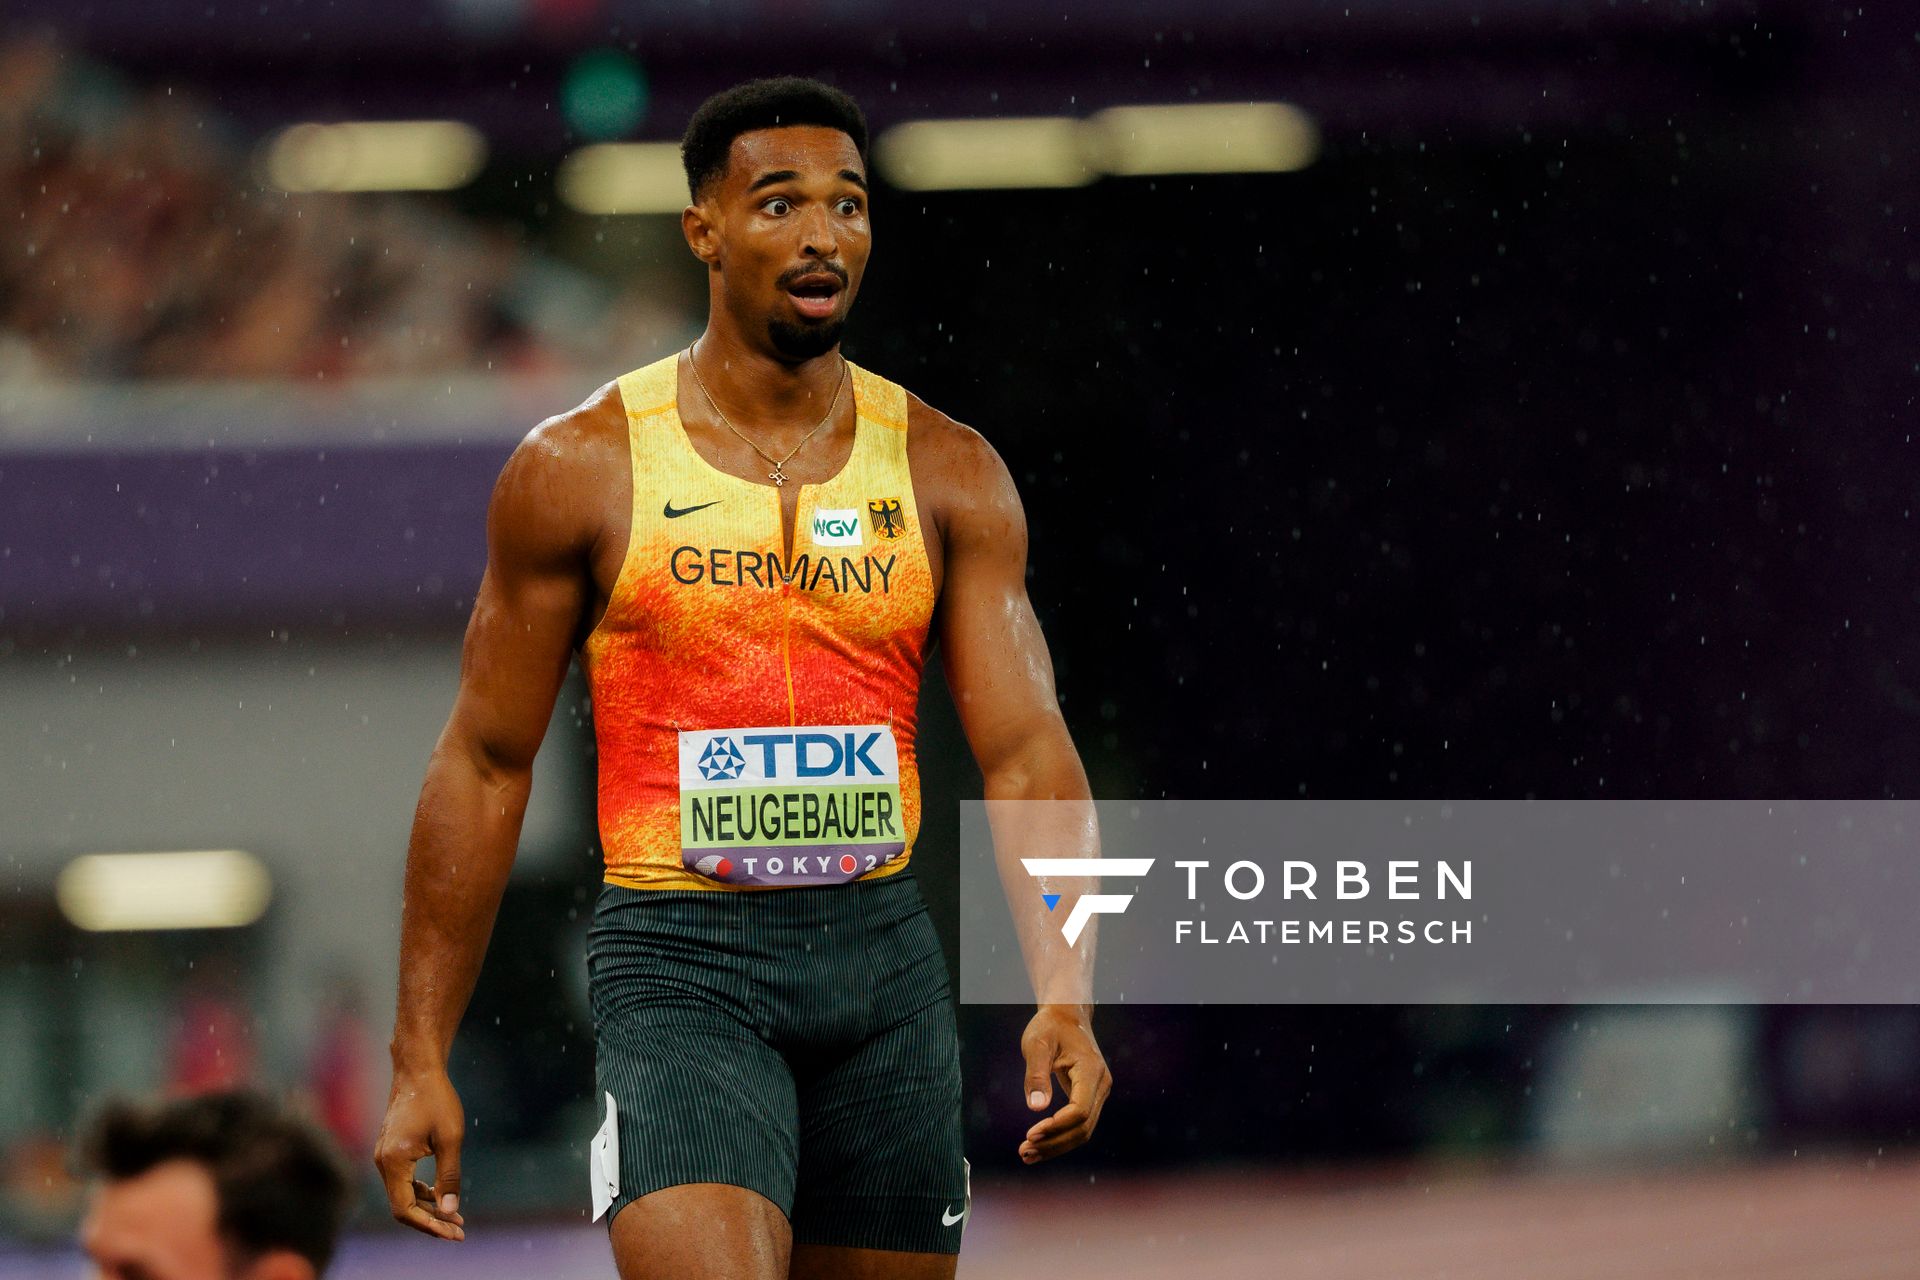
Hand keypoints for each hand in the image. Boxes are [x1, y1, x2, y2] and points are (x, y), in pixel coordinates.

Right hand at [373, 1068, 467, 1239]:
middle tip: (459, 1230)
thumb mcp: (450, 1139)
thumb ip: (449, 1177)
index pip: (404, 1210)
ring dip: (426, 1208)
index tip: (454, 1232)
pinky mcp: (390, 1151)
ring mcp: (384, 1157)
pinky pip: (401, 1182)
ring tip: (455, 1216)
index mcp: (394, 1162)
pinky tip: (439, 1194)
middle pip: (402, 1207)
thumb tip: (450, 1212)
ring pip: (401, 1195)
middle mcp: (383, 1163)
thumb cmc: (437, 1100)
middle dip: (431, 1221)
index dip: (429, 1225)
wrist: (418, 1071)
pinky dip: (419, 1192)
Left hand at [1017, 1005, 1111, 1163]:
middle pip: (1083, 1127)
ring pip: (1083, 1131)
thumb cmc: (1049, 1026)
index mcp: (1091, 1070)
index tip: (1030, 1134)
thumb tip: (1036, 1108)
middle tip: (1024, 1153)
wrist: (1066, 1014)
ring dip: (1056, 1146)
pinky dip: (1060, 1137)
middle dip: (1054, 1144)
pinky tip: (1039, 1145)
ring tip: (1027, 1155)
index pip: (1079, 1110)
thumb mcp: (1037, 1044)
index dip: (1056, 1127)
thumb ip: (1036, 1074)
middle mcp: (1101, 1085)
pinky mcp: (1090, 1097)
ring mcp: (1098, 1092)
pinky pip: (1079, 1124)